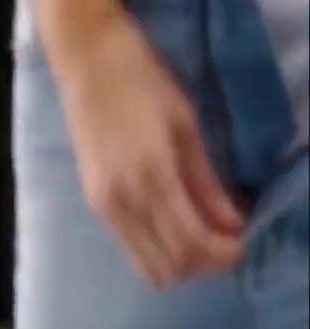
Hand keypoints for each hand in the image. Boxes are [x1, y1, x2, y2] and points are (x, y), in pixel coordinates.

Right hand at [50, 7, 245, 287]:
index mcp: (150, 177)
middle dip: (203, 263)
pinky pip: (128, 245)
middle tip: (223, 237)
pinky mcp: (92, 200)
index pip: (191, 245)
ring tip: (198, 230)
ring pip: (144, 265)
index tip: (243, 239)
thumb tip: (232, 223)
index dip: (223, 254)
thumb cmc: (141, 81)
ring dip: (178, 260)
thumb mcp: (185, 126)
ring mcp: (101, 204)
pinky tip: (171, 219)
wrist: (85, 60)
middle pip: (167, 267)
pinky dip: (155, 247)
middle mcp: (121, 201)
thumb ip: (206, 181)